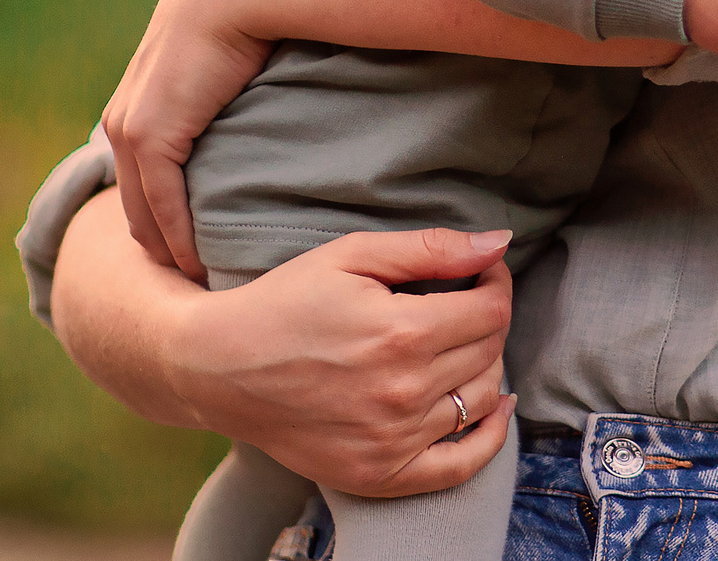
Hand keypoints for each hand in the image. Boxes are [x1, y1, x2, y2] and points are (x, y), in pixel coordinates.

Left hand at [103, 0, 276, 279]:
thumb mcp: (230, 65)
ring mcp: (130, 127)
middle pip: (139, 209)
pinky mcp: (148, 134)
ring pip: (145, 216)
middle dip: (166, 252)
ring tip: (205, 288)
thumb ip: (232, 97)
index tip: (201, 262)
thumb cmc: (252, 17)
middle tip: (202, 289)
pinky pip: (160, 206)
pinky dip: (179, 242)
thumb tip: (266, 115)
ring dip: (171, 256)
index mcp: (140, 107)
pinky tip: (202, 268)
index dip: (169, 227)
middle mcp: (124, 120)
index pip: (145, 186)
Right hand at [165, 225, 517, 496]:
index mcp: (402, 332)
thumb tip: (498, 243)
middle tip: (465, 303)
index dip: (496, 284)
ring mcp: (394, 440)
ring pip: (481, 399)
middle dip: (488, 319)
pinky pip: (461, 466)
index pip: (491, 310)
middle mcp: (405, 391)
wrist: (218, 367)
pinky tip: (496, 409)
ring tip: (461, 344)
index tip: (482, 274)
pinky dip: (491, 439)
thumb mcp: (350, 255)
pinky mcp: (380, 473)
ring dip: (486, 366)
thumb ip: (430, 248)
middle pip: (489, 352)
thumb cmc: (283, 301)